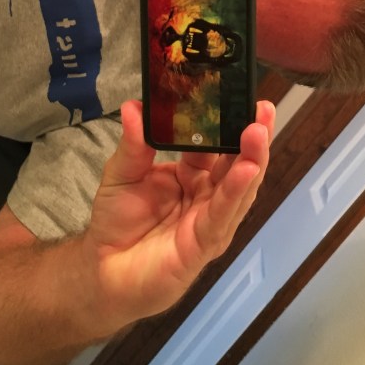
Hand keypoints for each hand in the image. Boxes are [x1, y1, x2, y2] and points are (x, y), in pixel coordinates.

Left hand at [83, 99, 274, 329]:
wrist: (100, 270)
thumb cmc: (116, 221)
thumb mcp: (122, 173)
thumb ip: (133, 143)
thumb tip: (135, 105)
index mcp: (192, 173)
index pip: (218, 144)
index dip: (229, 122)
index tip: (240, 94)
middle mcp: (208, 195)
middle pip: (238, 163)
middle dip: (253, 136)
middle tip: (263, 108)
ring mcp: (210, 220)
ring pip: (239, 187)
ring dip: (252, 160)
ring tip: (259, 132)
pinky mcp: (204, 244)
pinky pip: (222, 215)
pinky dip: (236, 193)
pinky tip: (247, 171)